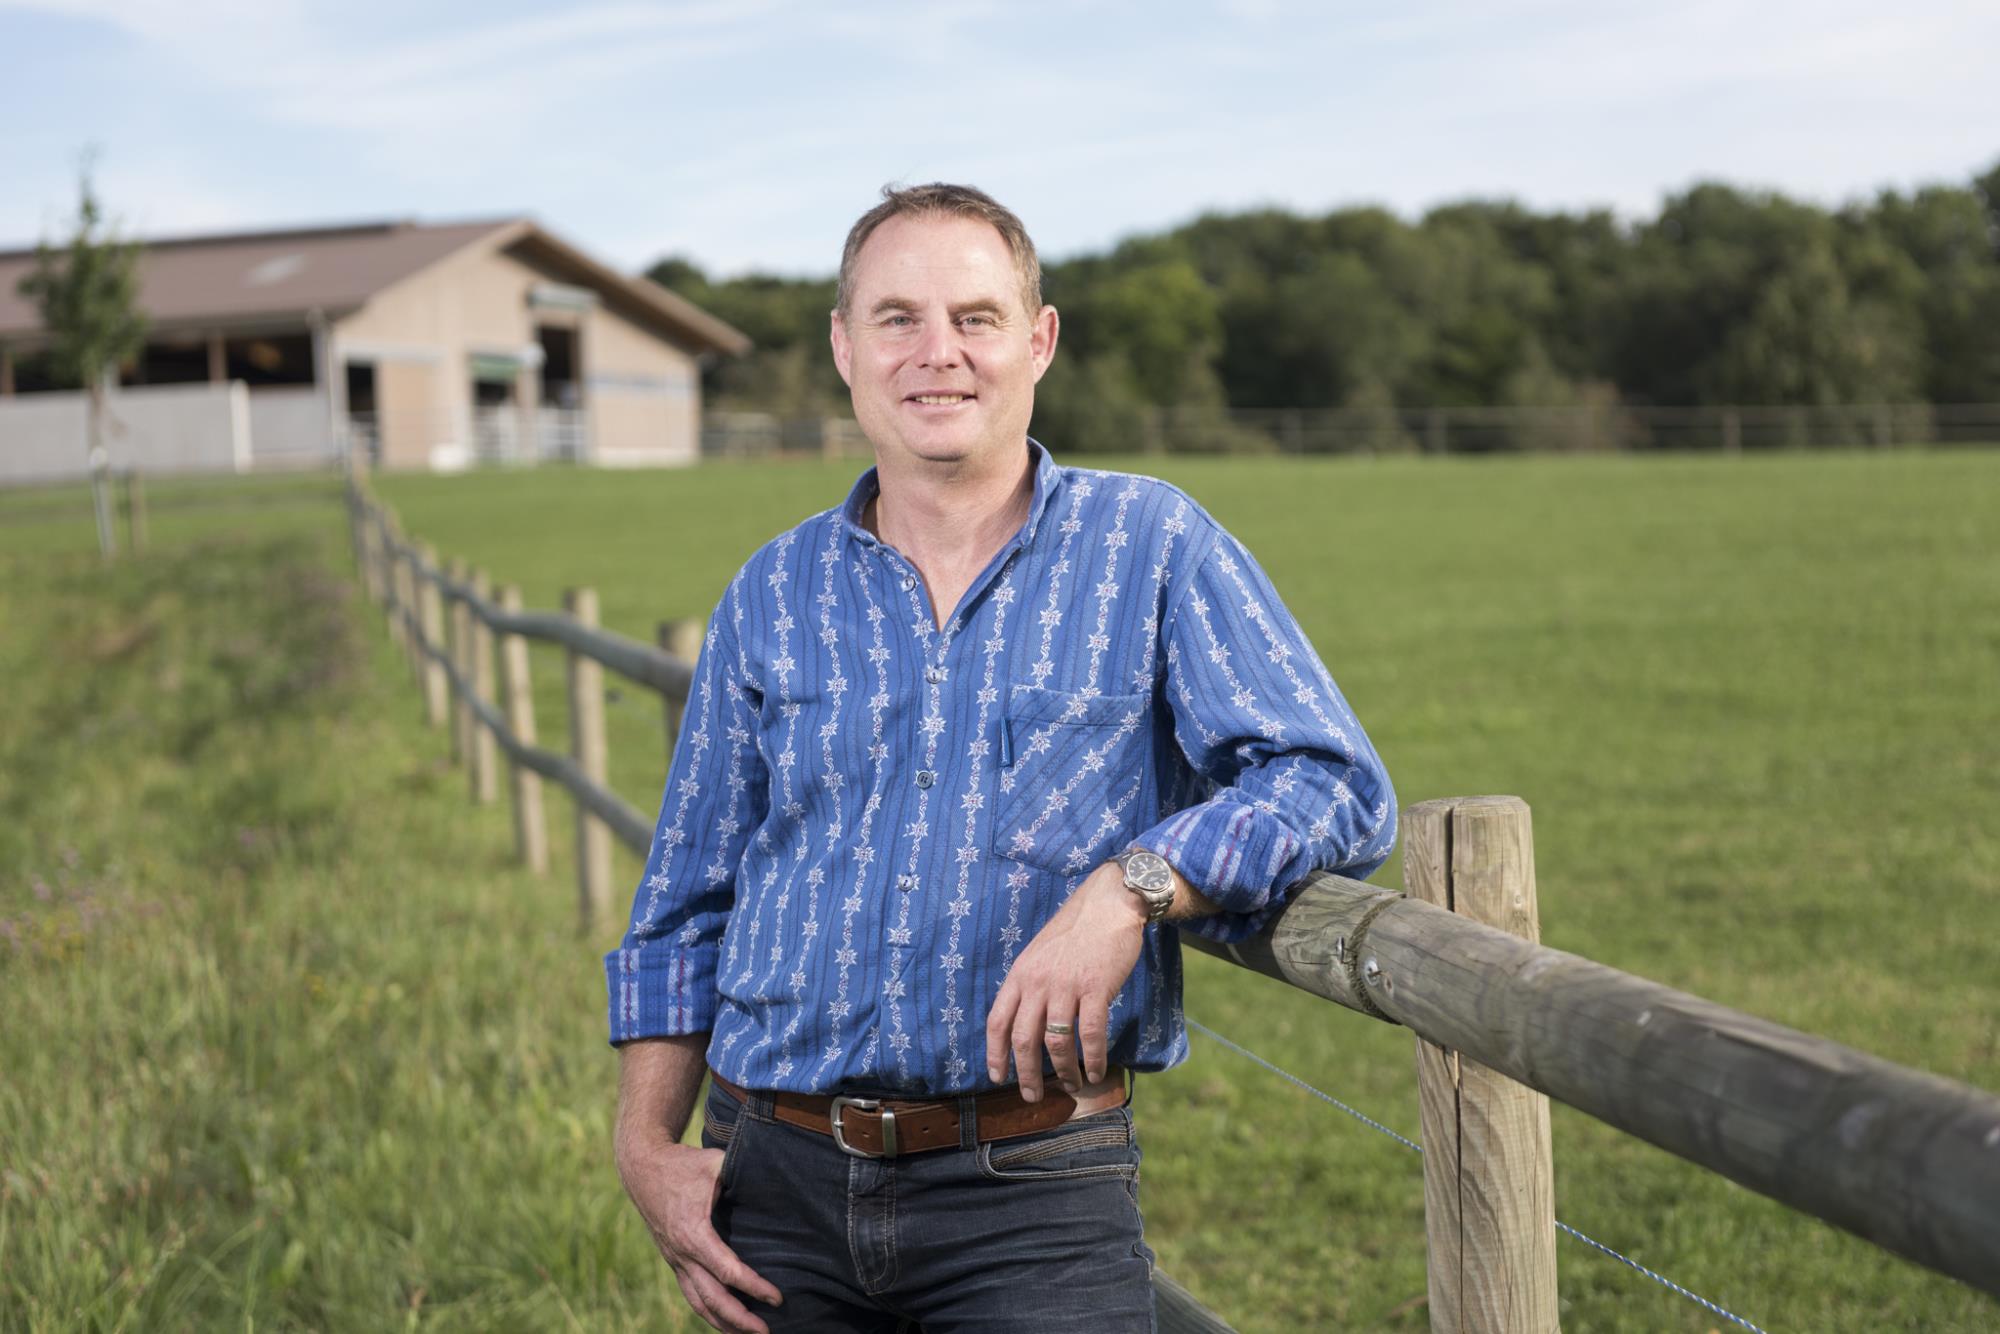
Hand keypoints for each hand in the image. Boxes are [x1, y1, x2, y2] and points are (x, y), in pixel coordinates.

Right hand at [615, 1128, 781, 1333]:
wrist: (641, 1167)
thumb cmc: (681, 1164)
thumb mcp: (714, 1163)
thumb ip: (741, 1172)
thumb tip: (775, 1174)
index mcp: (693, 1234)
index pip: (728, 1272)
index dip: (754, 1287)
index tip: (777, 1297)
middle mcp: (682, 1254)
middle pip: (713, 1299)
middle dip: (740, 1320)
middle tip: (767, 1332)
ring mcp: (675, 1260)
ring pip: (698, 1303)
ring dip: (724, 1323)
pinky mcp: (673, 1260)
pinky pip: (691, 1294)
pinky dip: (709, 1311)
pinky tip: (725, 1320)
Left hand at [985, 863, 1147, 1101]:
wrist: (1107, 905)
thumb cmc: (1074, 932)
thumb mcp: (1038, 955)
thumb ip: (1030, 985)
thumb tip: (1027, 1022)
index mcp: (1020, 975)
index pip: (997, 1021)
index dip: (995, 1054)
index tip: (997, 1077)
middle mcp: (1038, 982)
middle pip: (1024, 1039)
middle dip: (1026, 1075)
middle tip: (1033, 1096)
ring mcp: (1066, 985)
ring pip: (1057, 1042)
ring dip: (1064, 1071)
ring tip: (1072, 1085)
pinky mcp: (1096, 987)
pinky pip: (1091, 1034)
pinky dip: (1093, 1059)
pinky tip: (1096, 1072)